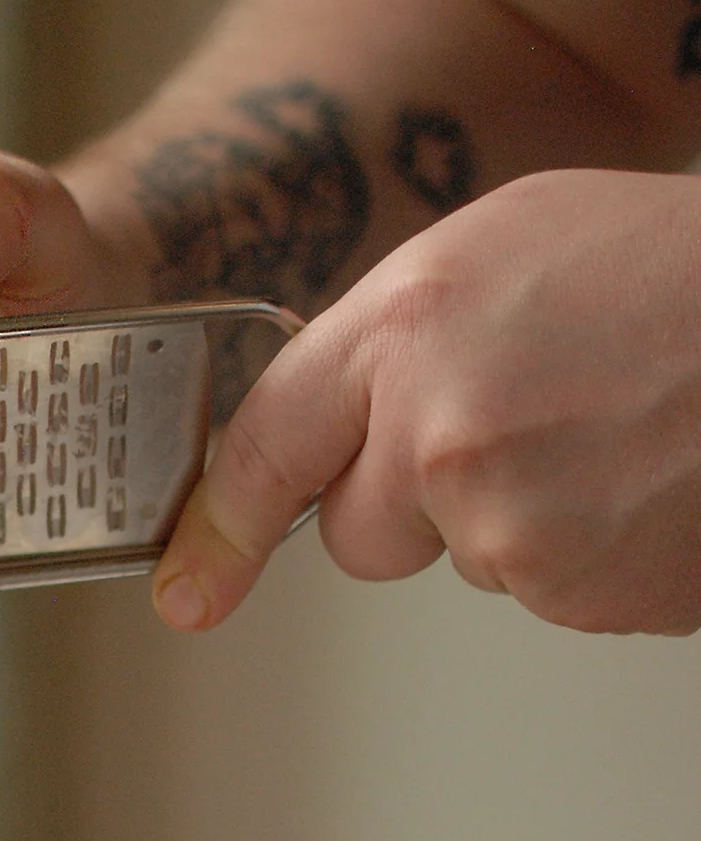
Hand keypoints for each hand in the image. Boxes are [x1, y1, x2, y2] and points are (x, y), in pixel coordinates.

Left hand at [152, 169, 700, 637]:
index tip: (189, 583)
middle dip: (416, 505)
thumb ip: (408, 337)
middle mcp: (436, 422)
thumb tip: (354, 414)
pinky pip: (542, 590)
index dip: (220, 523)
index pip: (269, 442)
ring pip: (461, 558)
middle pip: (359, 530)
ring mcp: (499, 515)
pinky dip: (587, 553)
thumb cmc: (678, 277)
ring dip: (522, 519)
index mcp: (410, 321)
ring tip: (611, 436)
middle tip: (528, 431)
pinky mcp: (566, 585)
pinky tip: (640, 482)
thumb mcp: (514, 250)